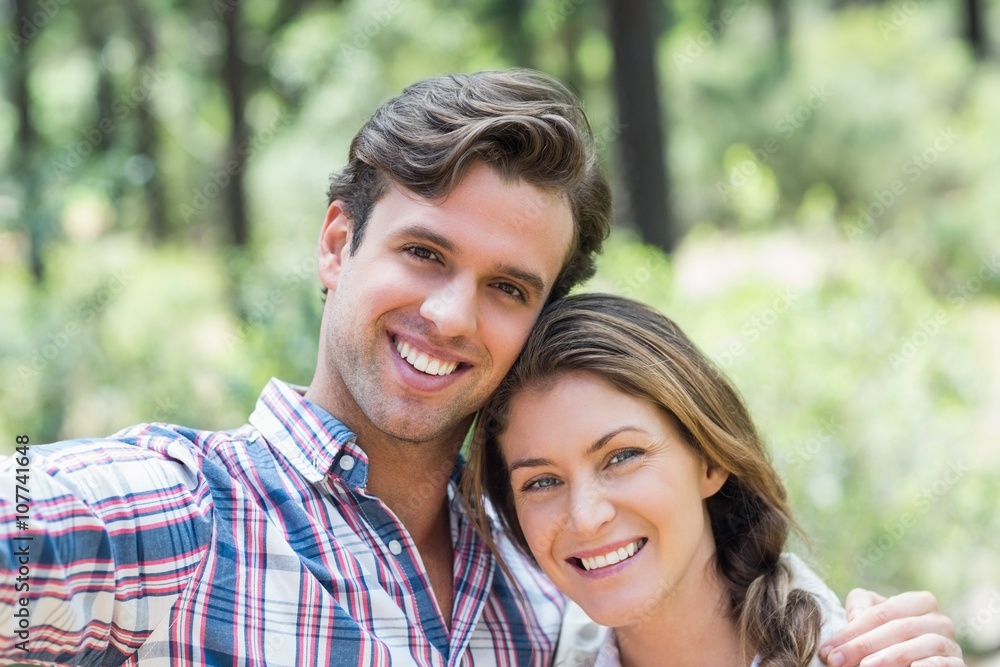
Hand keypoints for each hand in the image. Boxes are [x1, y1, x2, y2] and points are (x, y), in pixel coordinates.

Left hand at [818, 588, 964, 666]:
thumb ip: (861, 607)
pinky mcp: (958, 664)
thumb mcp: (872, 616)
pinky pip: (948, 664)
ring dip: (892, 656)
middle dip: (864, 645)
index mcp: (920, 602)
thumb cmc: (886, 635)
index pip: (882, 613)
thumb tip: (855, 616)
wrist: (909, 660)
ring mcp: (950, 644)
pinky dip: (931, 665)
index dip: (852, 630)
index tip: (827, 649)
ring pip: (924, 644)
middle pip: (900, 628)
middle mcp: (940, 621)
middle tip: (837, 660)